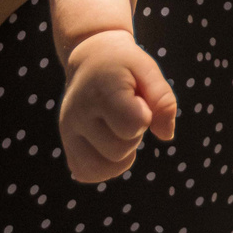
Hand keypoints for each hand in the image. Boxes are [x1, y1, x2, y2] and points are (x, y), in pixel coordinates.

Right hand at [59, 29, 177, 182]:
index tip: (138, 99)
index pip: (133, 125)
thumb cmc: (125, 67)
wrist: (91, 59)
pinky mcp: (66, 145)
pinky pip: (87, 173)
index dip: (145, 116)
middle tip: (126, 110)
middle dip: (133, 134)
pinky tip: (109, 145)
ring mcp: (68, 131)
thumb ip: (163, 100)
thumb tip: (165, 135)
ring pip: (102, 168)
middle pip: (119, 150)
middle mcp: (78, 113)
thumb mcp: (149, 71)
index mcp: (100, 91)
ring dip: (120, 154)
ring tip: (117, 128)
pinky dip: (104, 167)